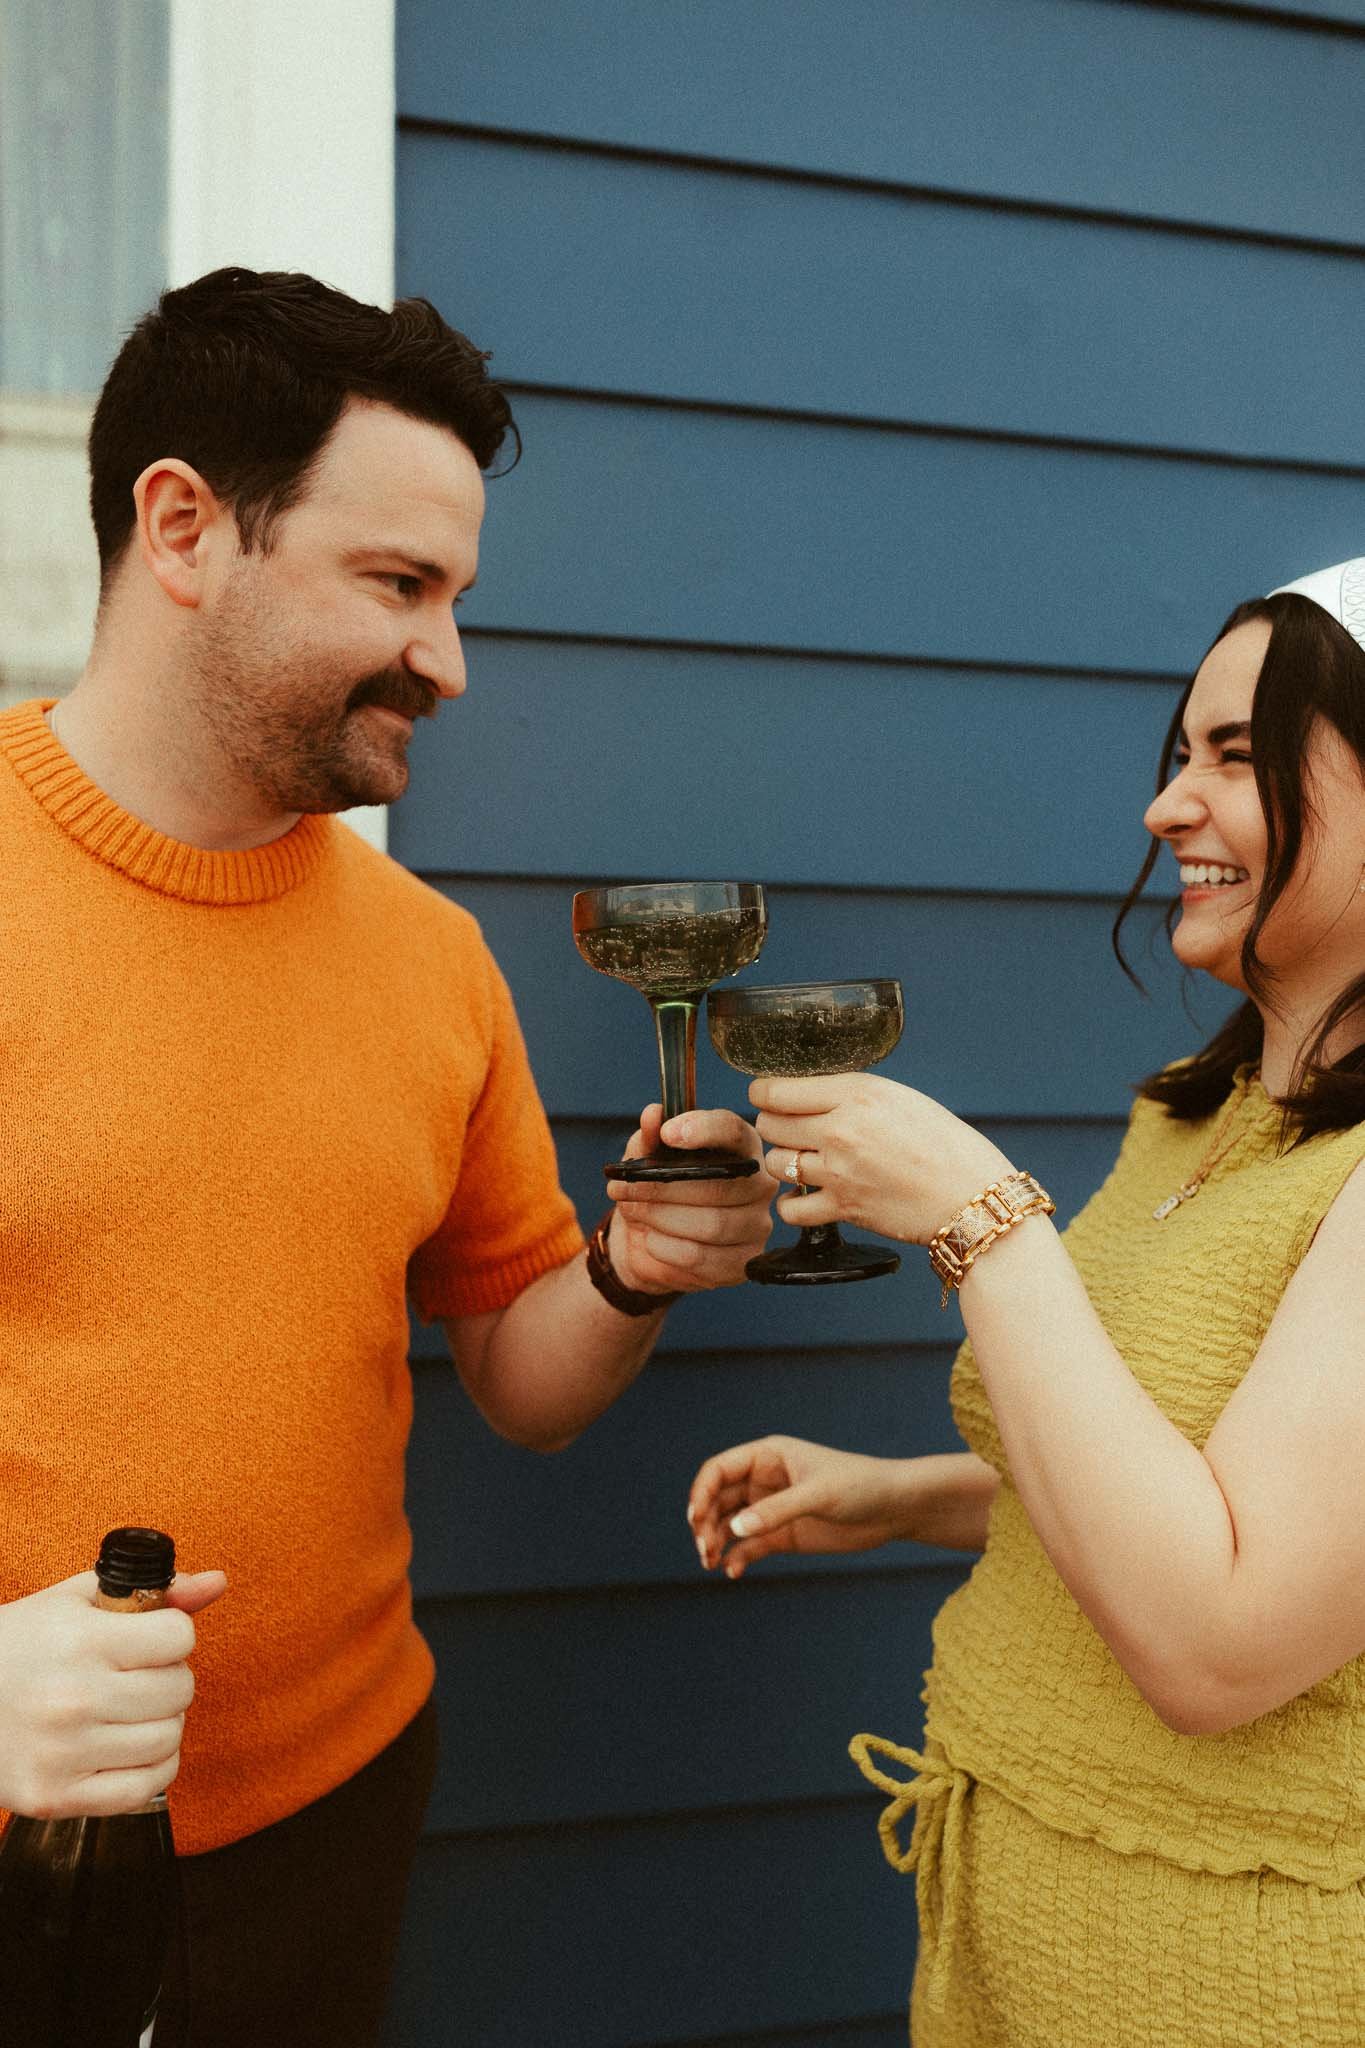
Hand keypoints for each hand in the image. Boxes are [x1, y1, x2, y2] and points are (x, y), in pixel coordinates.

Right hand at [0, 1566, 227, 1819]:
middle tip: (136, 1676)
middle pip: (179, 1689)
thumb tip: (217, 1582)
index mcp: (79, 1642)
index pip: (178, 1637)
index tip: (149, 1638)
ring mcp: (64, 1754)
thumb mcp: (75, 1601)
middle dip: (168, 1677)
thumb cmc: (17, 1646)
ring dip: (161, 1722)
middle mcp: (73, 1699)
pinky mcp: (56, 1798)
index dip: (170, 1634)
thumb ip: (151, 1591)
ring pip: (170, 1738)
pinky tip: (128, 1747)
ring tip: (130, 1710)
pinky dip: (153, 1767)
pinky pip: (146, 1787)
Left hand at [607, 1104, 776, 1293]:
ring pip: (712, 1224)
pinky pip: (702, 1257)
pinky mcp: (743, 1263)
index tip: (667, 1133)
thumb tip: (652, 1115)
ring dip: (660, 1218)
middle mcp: (758, 1185)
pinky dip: (667, 1249)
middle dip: (661, 1187)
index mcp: (740, 1147)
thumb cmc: (657, 1187)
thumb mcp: (646, 1157)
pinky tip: (651, 1240)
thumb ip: (650, 1136)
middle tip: (621, 1188)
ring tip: (633, 1212)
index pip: (733, 1132)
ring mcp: (756, 1226)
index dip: (702, 1130)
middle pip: (718, 1186)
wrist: (648, 1240)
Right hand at [688, 1435, 913, 1576]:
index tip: (695, 1519)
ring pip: (729, 1524)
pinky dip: (737, 1558)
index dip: (701, 1491)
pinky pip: (749, 1546)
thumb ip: (776, 1511)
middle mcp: (764, 1480)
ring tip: (711, 1563)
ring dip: (715, 1542)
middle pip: (718, 1499)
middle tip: (704, 1550)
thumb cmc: (860, 1486)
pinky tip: (733, 1572)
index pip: (720, 1469)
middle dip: (705, 1522)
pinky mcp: (784, 1535)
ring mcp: (772, 1509)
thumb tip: (733, 1529)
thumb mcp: (818, 1495)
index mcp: (768, 1456)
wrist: (895, 1509)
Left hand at [751, 1072, 1013, 1245]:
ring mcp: (839, 1171)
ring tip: (801, 1162)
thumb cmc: (947, 1145)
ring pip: (776, 1163)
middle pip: (770, 1124)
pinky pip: (790, 1208)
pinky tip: (805, 1197)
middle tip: (787, 1130)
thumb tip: (812, 1096)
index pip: (778, 1089)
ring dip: (783, 1163)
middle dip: (773, 1126)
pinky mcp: (844, 1208)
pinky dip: (791, 1205)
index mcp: (857, 1093)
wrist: (973, 1197)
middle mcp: (841, 1129)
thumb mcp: (901, 1099)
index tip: (764, 1096)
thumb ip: (854, 1095)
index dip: (763, 1093)